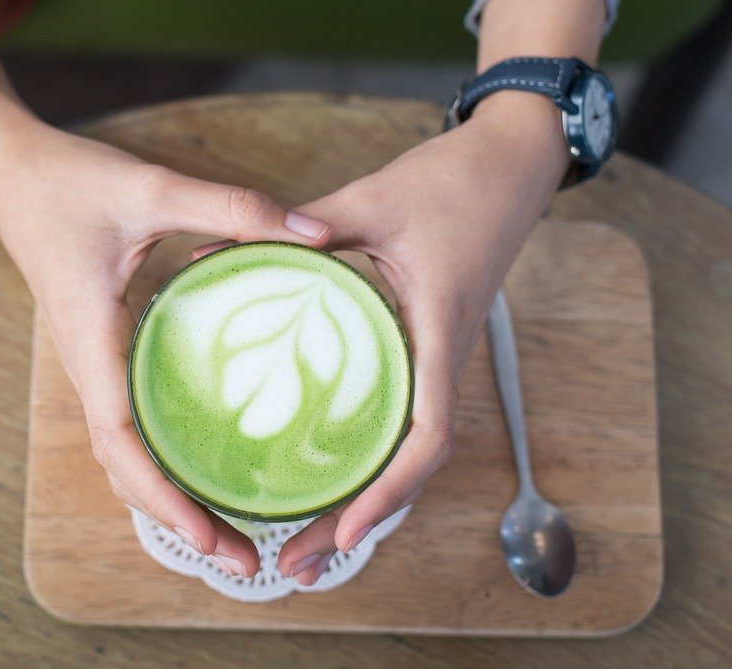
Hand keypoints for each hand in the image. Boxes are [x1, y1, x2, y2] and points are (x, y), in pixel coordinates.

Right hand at [0, 126, 331, 577]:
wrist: (10, 174)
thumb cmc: (69, 183)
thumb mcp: (152, 188)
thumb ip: (231, 208)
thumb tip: (314, 236)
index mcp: (92, 341)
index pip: (121, 441)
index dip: (164, 496)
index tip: (211, 538)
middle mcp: (89, 366)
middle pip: (125, 468)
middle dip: (178, 521)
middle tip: (245, 561)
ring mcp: (93, 364)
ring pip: (124, 453)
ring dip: (169, 499)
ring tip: (231, 535)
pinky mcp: (103, 352)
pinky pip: (128, 423)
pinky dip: (160, 462)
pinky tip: (202, 466)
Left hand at [263, 96, 569, 583]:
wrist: (510, 165)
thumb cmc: (453, 182)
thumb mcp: (372, 200)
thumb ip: (305, 227)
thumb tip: (221, 250)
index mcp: (437, 330)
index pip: (427, 435)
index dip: (388, 491)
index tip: (344, 535)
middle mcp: (442, 357)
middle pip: (409, 466)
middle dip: (357, 522)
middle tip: (295, 566)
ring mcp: (436, 356)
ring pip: (403, 450)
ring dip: (360, 501)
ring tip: (301, 542)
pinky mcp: (425, 345)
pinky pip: (399, 415)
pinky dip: (366, 457)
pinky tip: (324, 470)